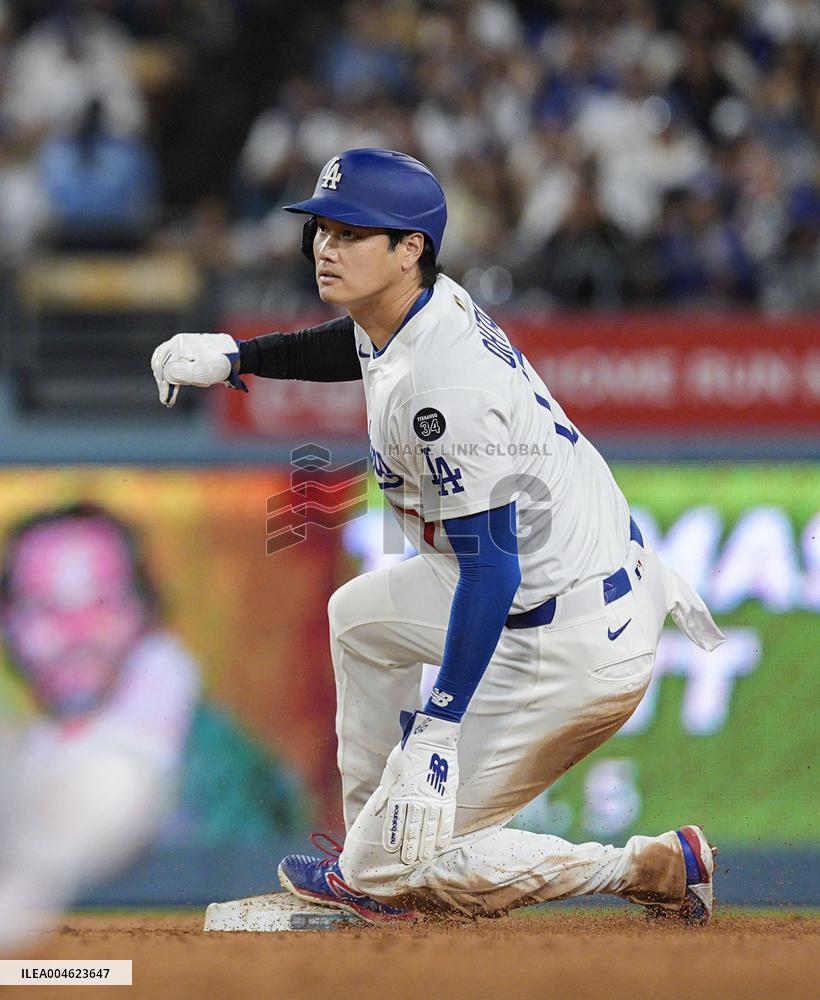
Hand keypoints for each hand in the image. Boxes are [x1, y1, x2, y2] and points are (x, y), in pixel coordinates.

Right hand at [150, 333, 246, 407]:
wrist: (238, 355)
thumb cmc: (222, 364)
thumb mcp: (204, 372)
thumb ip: (184, 373)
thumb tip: (166, 374)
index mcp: (179, 345)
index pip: (163, 367)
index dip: (164, 386)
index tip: (167, 401)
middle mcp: (178, 342)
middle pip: (161, 364)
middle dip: (164, 383)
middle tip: (168, 399)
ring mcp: (182, 344)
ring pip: (166, 362)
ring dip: (167, 378)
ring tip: (172, 393)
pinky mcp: (187, 349)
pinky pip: (173, 360)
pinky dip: (173, 372)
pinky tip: (178, 383)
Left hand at [380, 711, 459, 864]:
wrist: (433, 738)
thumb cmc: (408, 753)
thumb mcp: (391, 771)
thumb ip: (385, 793)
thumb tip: (378, 811)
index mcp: (401, 792)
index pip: (396, 820)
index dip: (393, 835)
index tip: (391, 849)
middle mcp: (417, 798)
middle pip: (413, 829)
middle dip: (410, 847)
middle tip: (408, 862)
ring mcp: (434, 799)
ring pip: (430, 828)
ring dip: (426, 846)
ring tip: (423, 859)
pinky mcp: (448, 796)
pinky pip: (446, 820)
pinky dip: (443, 834)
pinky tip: (440, 846)